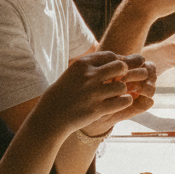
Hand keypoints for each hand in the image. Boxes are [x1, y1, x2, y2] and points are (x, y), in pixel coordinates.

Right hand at [33, 52, 151, 136]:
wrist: (49, 118)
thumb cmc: (63, 94)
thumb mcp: (73, 74)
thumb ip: (91, 67)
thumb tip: (116, 59)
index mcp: (81, 64)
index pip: (110, 55)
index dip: (116, 63)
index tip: (114, 72)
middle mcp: (88, 76)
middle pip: (121, 66)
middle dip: (124, 73)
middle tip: (119, 81)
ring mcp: (93, 93)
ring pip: (123, 86)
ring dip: (124, 90)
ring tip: (118, 94)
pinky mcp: (97, 109)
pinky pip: (123, 101)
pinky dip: (125, 101)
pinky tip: (119, 102)